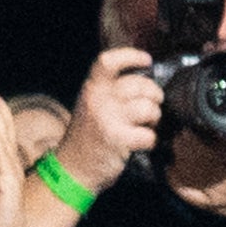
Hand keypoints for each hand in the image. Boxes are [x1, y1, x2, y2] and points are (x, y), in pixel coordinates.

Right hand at [61, 48, 163, 190]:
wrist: (71, 170)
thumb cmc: (88, 136)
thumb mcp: (92, 105)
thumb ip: (112, 90)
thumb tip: (147, 77)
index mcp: (91, 89)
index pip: (108, 61)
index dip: (131, 56)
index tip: (146, 61)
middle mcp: (98, 100)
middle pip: (140, 85)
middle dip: (153, 96)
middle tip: (150, 107)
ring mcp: (107, 119)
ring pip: (149, 108)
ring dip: (154, 119)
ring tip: (145, 126)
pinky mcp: (117, 139)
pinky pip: (149, 134)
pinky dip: (150, 141)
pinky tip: (141, 144)